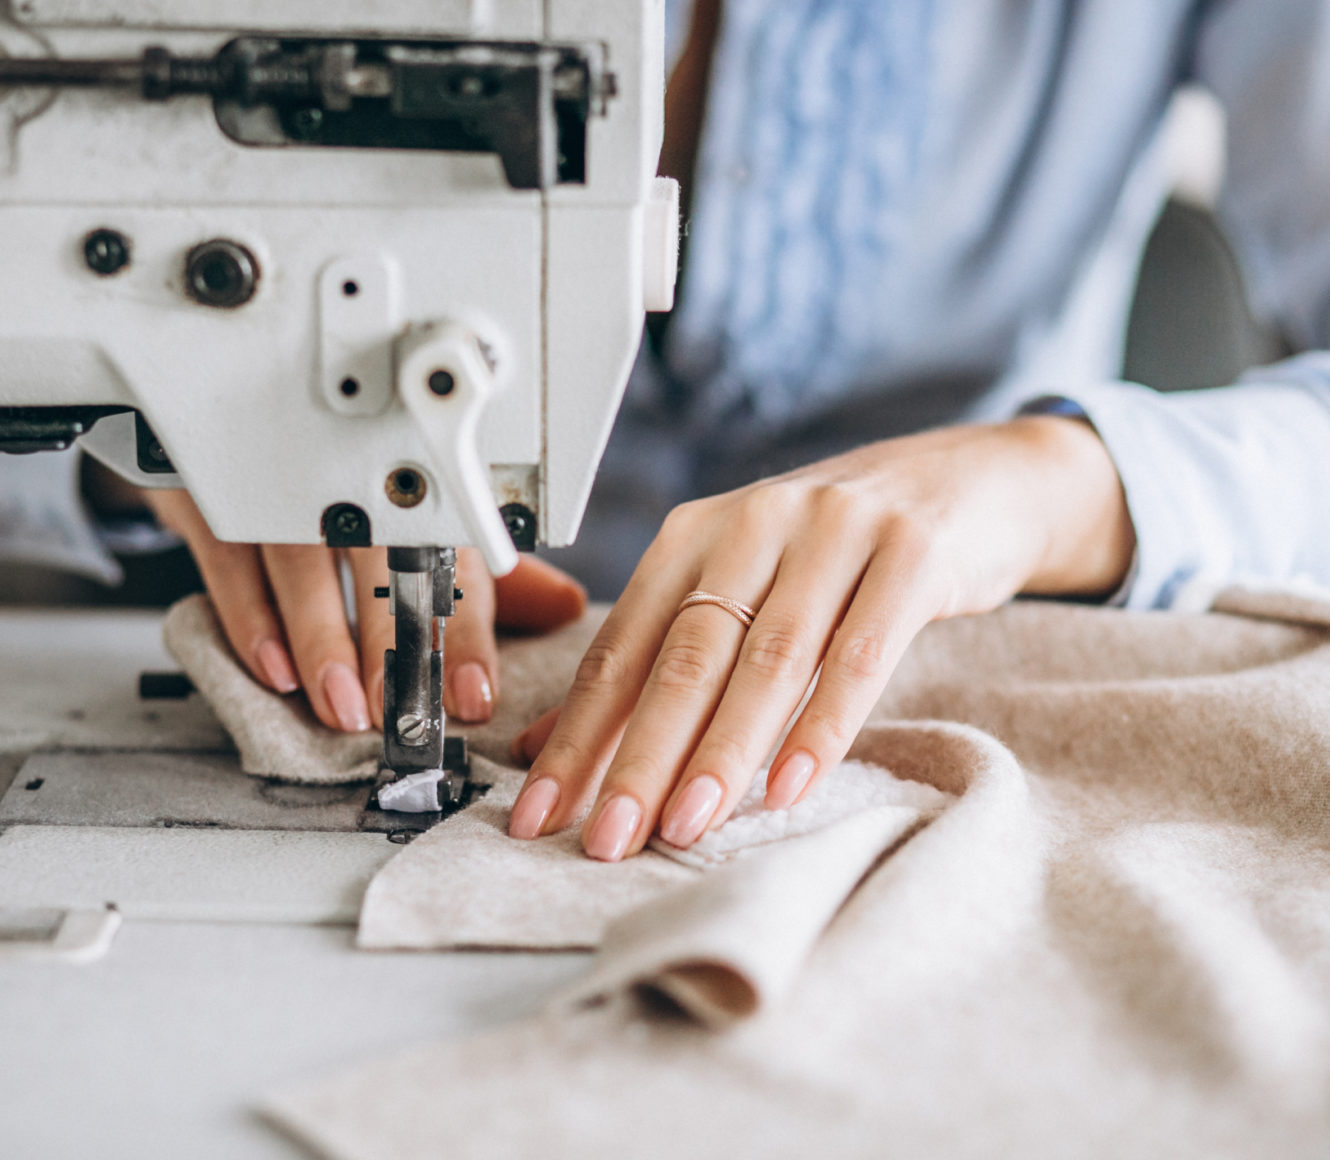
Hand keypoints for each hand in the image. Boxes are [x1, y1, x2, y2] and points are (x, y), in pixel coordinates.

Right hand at [145, 490, 585, 730]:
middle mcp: (350, 478)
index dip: (465, 633)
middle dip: (393, 640)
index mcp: (413, 488)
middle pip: (380, 556)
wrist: (236, 409)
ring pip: (302, 557)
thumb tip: (566, 607)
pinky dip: (250, 618)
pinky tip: (273, 670)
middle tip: (399, 709)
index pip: (452, 560)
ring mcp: (277, 481)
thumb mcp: (419, 521)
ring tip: (340, 705)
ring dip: (321, 638)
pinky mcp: (211, 489)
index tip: (473, 695)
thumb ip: (488, 574)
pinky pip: (229, 555)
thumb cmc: (345, 485)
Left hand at [507, 417, 1133, 858]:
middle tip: (609, 839)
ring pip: (768, 658)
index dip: (576, 735)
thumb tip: (551, 746)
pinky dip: (823, 724)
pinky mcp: (911, 552)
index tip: (541, 813)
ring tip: (687, 825)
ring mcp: (835, 530)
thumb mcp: (739, 590)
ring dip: (723, 751)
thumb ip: (656, 662)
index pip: (621, 647)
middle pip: (686, 656)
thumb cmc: (834, 553)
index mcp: (695, 534)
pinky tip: (792, 785)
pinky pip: (861, 652)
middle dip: (640, 756)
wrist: (963, 484)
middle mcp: (754, 522)